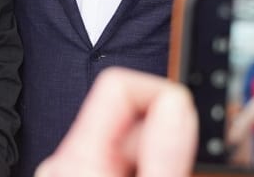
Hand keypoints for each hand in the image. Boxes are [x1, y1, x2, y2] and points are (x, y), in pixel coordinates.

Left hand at [35, 67, 196, 176]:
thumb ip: (162, 153)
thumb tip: (176, 101)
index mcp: (74, 157)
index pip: (118, 85)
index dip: (160, 95)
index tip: (187, 125)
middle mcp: (66, 162)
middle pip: (127, 116)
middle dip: (161, 138)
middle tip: (178, 168)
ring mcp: (71, 174)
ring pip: (126, 142)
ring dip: (154, 157)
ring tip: (167, 174)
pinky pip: (118, 161)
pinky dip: (143, 168)